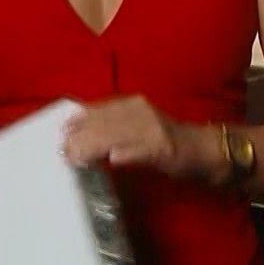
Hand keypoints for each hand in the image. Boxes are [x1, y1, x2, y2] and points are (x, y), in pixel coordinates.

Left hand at [63, 96, 210, 180]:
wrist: (203, 149)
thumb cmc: (166, 140)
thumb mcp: (136, 126)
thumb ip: (111, 127)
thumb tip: (78, 134)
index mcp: (133, 104)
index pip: (99, 109)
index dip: (78, 121)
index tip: (61, 133)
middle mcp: (141, 112)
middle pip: (104, 122)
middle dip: (82, 137)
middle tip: (64, 152)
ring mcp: (153, 129)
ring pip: (117, 135)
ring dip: (95, 148)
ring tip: (78, 159)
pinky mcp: (164, 147)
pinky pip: (141, 150)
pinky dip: (125, 154)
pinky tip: (113, 160)